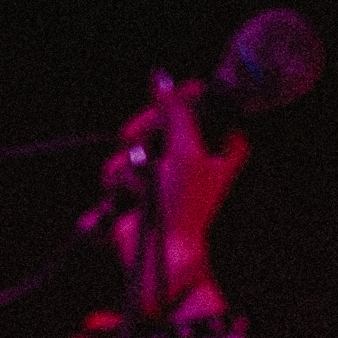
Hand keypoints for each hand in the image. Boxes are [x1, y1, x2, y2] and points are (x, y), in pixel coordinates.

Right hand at [82, 78, 248, 314]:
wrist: (162, 259)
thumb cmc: (182, 207)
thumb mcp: (185, 149)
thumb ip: (176, 110)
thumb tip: (162, 78)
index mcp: (219, 151)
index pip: (201, 106)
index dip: (181, 99)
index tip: (167, 99)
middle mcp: (195, 163)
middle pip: (163, 123)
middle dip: (143, 132)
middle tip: (133, 139)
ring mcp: (166, 181)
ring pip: (137, 149)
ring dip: (126, 166)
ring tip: (132, 188)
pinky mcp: (141, 200)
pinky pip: (121, 177)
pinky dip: (119, 190)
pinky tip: (122, 203)